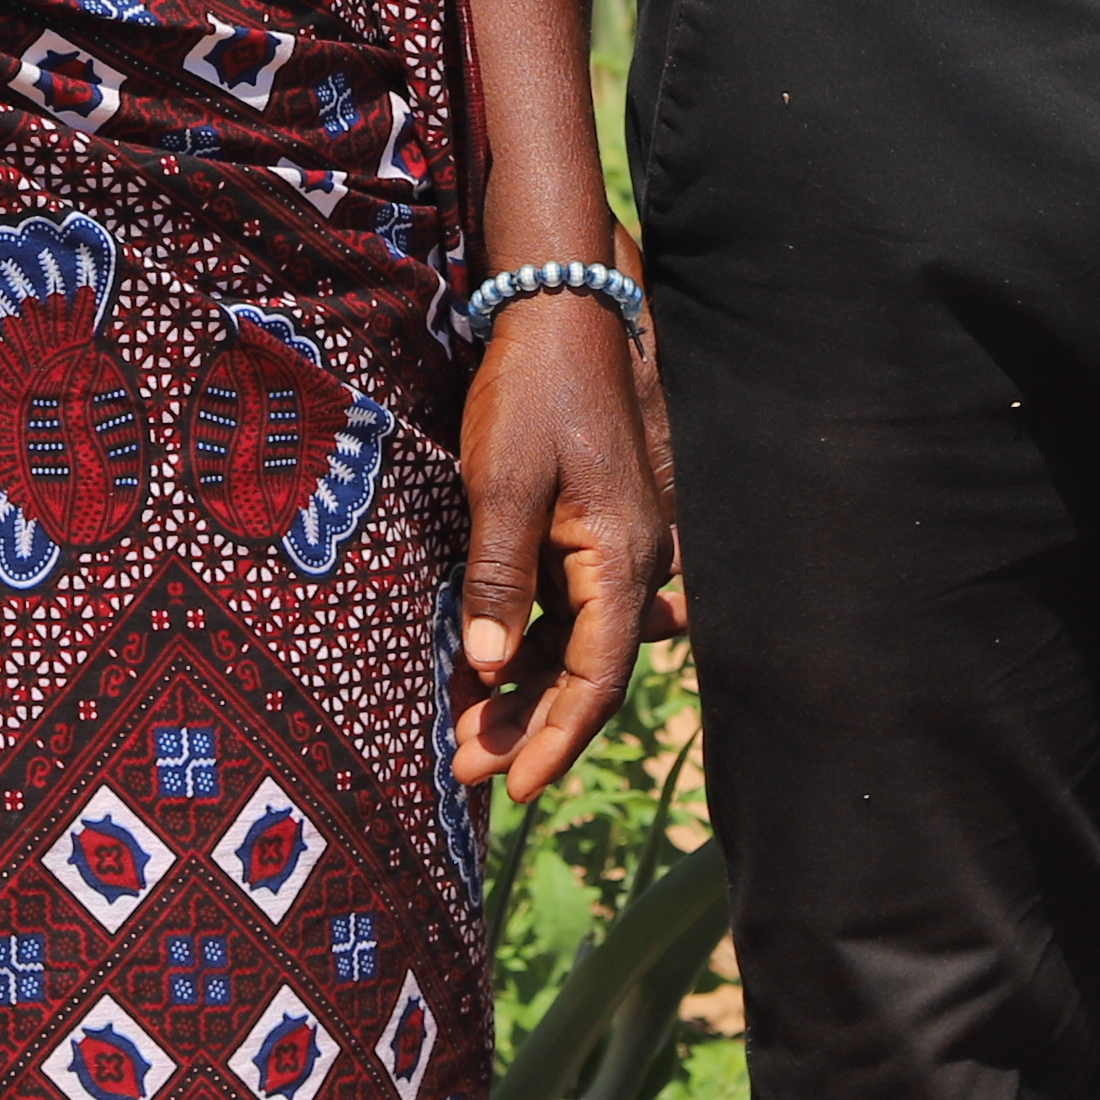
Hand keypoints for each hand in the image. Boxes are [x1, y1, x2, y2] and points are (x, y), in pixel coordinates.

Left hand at [448, 294, 675, 800]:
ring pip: (575, 641)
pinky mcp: (593, 528)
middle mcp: (635, 561)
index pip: (599, 676)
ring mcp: (617, 545)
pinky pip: (567, 604)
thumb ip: (496, 577)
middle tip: (465, 769)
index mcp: (623, 556)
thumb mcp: (502, 482)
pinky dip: (527, 640)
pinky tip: (483, 667)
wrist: (559, 310)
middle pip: (588, 669)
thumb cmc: (532, 391)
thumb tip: (484, 670)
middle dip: (530, 725)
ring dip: (524, 687)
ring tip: (464, 730)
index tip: (514, 788)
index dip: (558, 738)